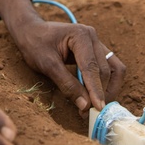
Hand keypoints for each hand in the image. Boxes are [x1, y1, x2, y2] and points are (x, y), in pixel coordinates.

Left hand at [0, 0, 125, 114]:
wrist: (31, 31)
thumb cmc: (35, 44)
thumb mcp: (47, 65)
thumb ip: (67, 84)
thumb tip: (85, 106)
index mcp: (81, 35)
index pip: (92, 67)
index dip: (96, 90)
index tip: (98, 108)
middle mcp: (93, 37)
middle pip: (106, 70)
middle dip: (101, 93)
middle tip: (91, 113)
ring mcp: (96, 43)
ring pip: (114, 70)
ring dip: (109, 89)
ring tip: (97, 106)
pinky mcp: (96, 51)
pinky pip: (109, 68)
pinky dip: (106, 83)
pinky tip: (96, 96)